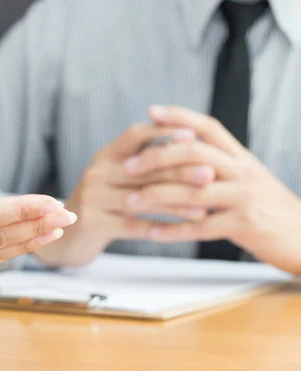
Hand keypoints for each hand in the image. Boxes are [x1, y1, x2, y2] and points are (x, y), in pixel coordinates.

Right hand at [33, 124, 215, 265]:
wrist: (65, 237)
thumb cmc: (100, 205)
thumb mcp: (113, 178)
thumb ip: (140, 163)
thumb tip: (185, 142)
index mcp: (104, 156)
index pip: (135, 135)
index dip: (162, 132)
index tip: (192, 134)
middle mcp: (97, 173)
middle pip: (144, 168)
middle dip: (180, 171)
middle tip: (210, 174)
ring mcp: (93, 197)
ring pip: (143, 198)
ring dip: (177, 204)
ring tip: (204, 209)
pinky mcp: (93, 223)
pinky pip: (134, 225)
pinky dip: (160, 228)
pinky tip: (182, 232)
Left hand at [126, 106, 300, 273]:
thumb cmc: (269, 208)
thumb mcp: (249, 179)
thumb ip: (220, 165)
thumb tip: (184, 152)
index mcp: (242, 158)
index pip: (209, 127)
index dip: (180, 116)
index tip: (151, 111)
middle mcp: (243, 171)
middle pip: (195, 153)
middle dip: (157, 157)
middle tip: (128, 166)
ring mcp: (245, 197)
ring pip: (193, 190)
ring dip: (156, 196)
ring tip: (130, 202)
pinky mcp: (245, 224)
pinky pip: (201, 226)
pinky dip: (175, 230)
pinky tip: (153, 232)